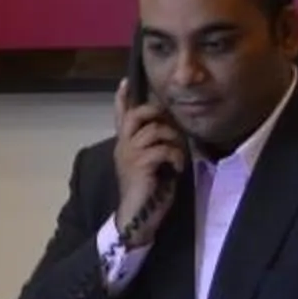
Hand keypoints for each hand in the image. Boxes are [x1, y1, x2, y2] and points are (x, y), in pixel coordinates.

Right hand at [111, 81, 184, 247]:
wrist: (137, 217)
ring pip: (155, 130)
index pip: (120, 116)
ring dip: (172, 139)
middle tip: (168, 123)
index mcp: (124, 145)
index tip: (125, 81)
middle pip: (136, 115)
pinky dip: (176, 156)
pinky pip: (163, 149)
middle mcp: (123, 146)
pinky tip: (177, 168)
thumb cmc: (147, 191)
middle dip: (155, 114)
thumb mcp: (149, 163)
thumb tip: (169, 130)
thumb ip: (153, 145)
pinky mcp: (140, 165)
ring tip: (178, 154)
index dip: (122, 98)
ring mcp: (130, 155)